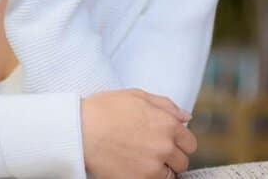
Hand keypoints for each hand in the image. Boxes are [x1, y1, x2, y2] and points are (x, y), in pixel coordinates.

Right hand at [81, 89, 196, 178]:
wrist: (78, 129)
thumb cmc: (102, 109)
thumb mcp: (135, 95)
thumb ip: (164, 105)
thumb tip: (186, 117)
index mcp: (167, 124)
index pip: (189, 143)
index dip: (177, 141)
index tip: (164, 141)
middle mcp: (165, 147)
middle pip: (182, 161)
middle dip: (169, 156)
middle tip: (148, 150)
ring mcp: (153, 167)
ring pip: (169, 175)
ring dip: (159, 169)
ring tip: (139, 160)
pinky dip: (146, 177)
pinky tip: (132, 167)